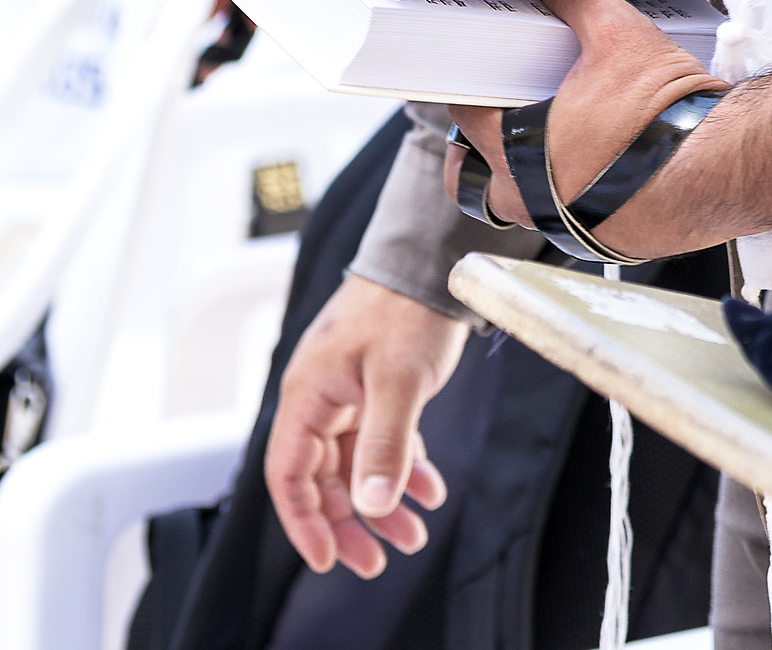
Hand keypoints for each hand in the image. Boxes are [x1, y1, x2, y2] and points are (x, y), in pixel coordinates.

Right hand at [264, 275, 462, 577]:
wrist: (434, 257)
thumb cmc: (407, 308)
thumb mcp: (399, 380)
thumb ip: (384, 444)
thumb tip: (371, 506)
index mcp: (308, 394)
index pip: (289, 475)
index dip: (304, 523)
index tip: (329, 560)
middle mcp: (320, 396)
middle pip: (321, 478)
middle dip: (350, 522)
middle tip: (378, 562)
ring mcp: (347, 391)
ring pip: (354, 464)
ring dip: (381, 501)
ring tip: (414, 535)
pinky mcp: (375, 385)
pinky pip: (379, 441)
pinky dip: (402, 467)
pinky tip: (431, 488)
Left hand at [447, 0, 724, 230]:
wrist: (721, 171)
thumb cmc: (664, 120)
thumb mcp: (619, 36)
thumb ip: (577, 2)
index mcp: (516, 152)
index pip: (464, 114)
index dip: (470, 84)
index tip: (480, 69)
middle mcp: (530, 202)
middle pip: (474, 171)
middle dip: (484, 138)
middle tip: (509, 105)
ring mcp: (564, 227)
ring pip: (521, 198)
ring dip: (530, 164)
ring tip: (562, 126)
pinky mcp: (602, 239)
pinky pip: (567, 213)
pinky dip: (574, 185)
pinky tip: (605, 153)